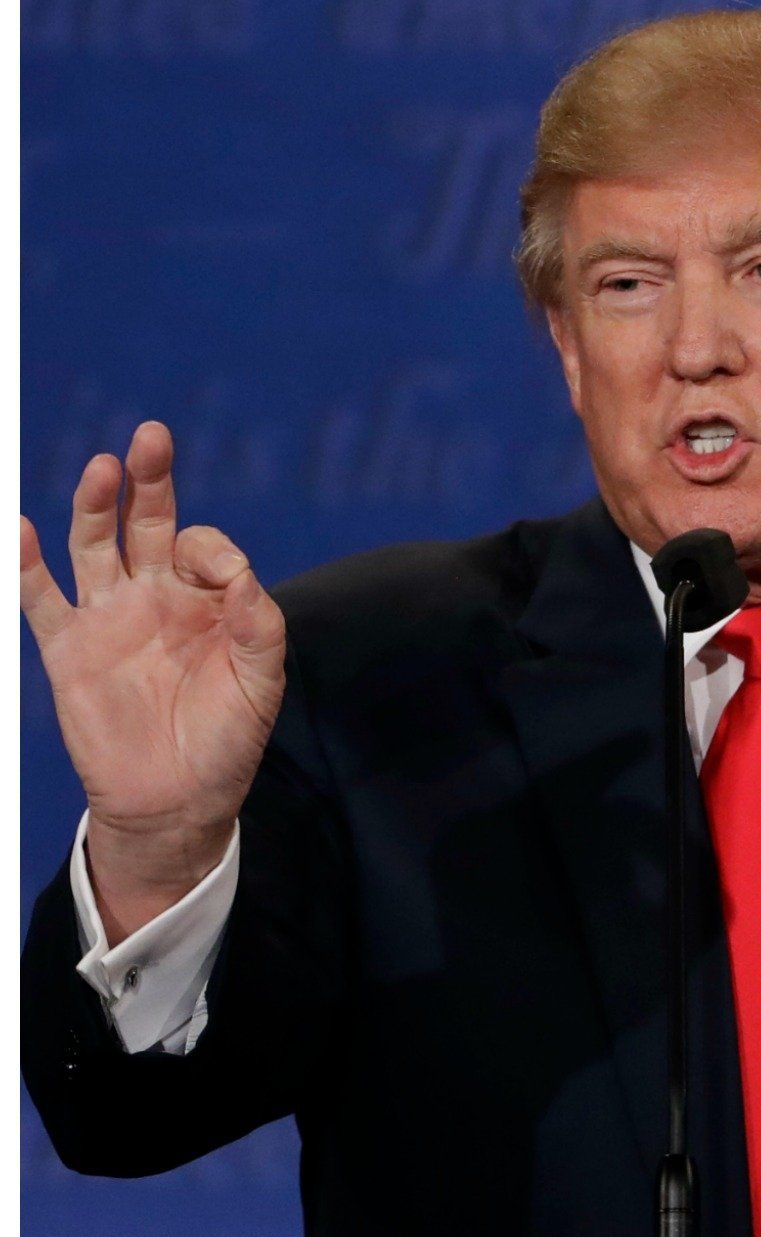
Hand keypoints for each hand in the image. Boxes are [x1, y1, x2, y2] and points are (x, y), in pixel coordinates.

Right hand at [21, 421, 287, 939]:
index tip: (219, 578)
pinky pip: (39, 597)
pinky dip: (23, 563)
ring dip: (95, 505)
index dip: (211, 549)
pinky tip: (18, 527)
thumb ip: (258, 624)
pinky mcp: (67, 647)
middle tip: (151, 437)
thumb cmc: (227, 737)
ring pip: (95, 545)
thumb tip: (239, 573)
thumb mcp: (261, 682)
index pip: (203, 545)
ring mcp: (108, 617)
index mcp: (206, 600)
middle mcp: (155, 596)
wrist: (177, 799)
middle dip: (149, 480)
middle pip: (147, 521)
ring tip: (103, 468)